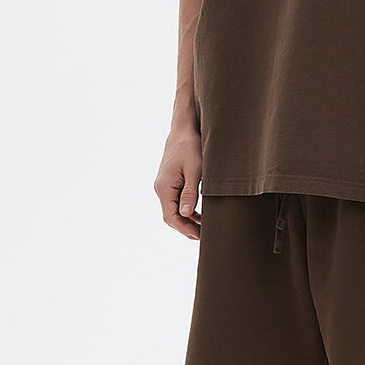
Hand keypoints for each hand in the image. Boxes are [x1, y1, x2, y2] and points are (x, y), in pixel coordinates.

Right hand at [154, 125, 202, 240]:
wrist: (184, 128)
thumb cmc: (191, 146)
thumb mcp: (195, 170)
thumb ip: (190, 193)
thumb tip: (186, 214)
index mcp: (164, 186)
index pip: (170, 216)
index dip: (184, 229)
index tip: (198, 236)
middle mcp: (161, 187)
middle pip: (171, 215)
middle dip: (186, 227)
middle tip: (203, 236)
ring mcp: (165, 184)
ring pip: (174, 208)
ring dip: (187, 219)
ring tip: (203, 228)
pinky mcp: (171, 180)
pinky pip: (176, 200)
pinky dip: (187, 208)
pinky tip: (199, 214)